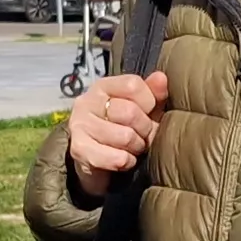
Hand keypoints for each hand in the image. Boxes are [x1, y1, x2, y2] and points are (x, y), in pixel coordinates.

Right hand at [65, 69, 172, 196]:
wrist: (93, 160)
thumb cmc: (121, 129)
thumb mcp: (140, 108)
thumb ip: (152, 92)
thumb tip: (161, 78)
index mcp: (103, 86)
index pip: (133, 85)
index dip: (149, 102)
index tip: (147, 113)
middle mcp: (87, 101)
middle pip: (130, 112)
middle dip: (144, 129)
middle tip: (142, 136)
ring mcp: (80, 125)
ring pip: (125, 137)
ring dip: (136, 147)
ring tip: (133, 147)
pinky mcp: (79, 150)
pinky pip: (117, 158)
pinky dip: (127, 162)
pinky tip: (124, 159)